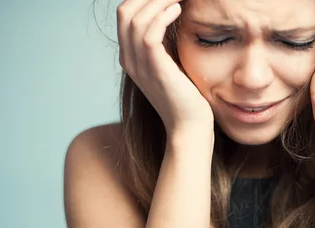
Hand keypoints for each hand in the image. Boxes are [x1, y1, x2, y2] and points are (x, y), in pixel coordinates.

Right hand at [117, 0, 213, 134]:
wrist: (189, 127)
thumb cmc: (187, 97)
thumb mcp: (172, 64)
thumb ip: (166, 44)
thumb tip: (173, 15)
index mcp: (131, 57)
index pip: (126, 15)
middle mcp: (130, 60)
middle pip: (125, 12)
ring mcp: (140, 66)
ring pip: (136, 19)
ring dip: (159, 1)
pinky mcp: (155, 70)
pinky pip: (149, 34)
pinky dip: (162, 16)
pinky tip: (178, 11)